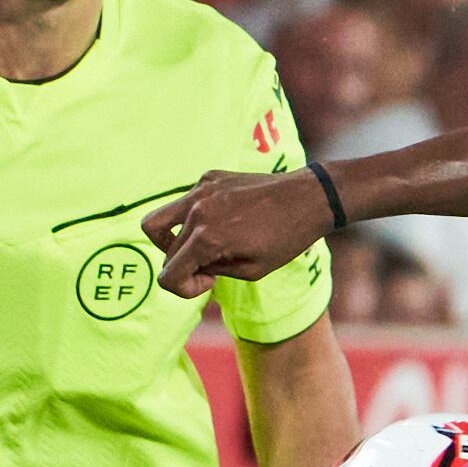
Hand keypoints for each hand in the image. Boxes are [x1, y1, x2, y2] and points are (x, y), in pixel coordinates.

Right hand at [150, 167, 333, 296]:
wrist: (310, 197)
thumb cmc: (287, 239)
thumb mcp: (251, 271)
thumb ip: (212, 270)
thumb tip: (190, 265)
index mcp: (207, 238)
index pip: (168, 276)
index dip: (184, 289)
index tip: (209, 282)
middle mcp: (197, 211)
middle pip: (165, 251)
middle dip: (183, 267)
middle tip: (212, 268)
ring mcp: (201, 190)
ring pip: (157, 221)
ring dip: (173, 241)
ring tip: (201, 246)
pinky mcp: (209, 178)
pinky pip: (184, 202)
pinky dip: (193, 217)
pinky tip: (222, 221)